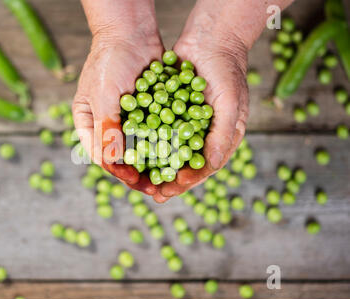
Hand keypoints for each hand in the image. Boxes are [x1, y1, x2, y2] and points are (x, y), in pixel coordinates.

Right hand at [72, 32, 163, 194]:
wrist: (131, 32)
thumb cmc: (110, 62)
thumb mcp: (103, 97)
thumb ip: (106, 129)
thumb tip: (110, 164)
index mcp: (87, 123)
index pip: (100, 154)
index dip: (117, 171)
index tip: (134, 180)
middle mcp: (106, 123)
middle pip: (121, 156)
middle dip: (138, 173)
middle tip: (155, 188)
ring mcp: (128, 118)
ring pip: (140, 148)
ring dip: (153, 163)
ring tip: (169, 177)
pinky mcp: (146, 111)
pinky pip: (154, 133)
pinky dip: (164, 145)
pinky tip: (177, 156)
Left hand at [152, 22, 249, 202]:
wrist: (210, 38)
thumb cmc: (227, 71)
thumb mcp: (230, 104)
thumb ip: (222, 135)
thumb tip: (210, 166)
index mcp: (221, 138)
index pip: (205, 166)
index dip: (190, 179)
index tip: (174, 187)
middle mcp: (202, 134)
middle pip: (184, 164)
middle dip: (169, 180)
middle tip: (154, 193)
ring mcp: (184, 124)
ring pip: (168, 151)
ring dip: (156, 166)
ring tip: (141, 179)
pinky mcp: (169, 112)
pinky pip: (157, 131)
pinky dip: (147, 143)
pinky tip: (134, 152)